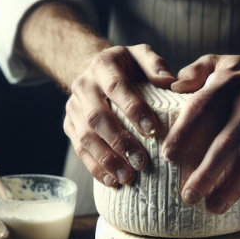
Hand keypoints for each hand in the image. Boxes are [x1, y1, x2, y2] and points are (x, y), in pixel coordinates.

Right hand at [64, 44, 175, 186]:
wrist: (96, 71)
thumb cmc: (128, 68)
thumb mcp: (142, 57)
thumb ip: (156, 65)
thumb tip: (170, 82)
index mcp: (103, 65)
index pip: (116, 87)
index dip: (133, 109)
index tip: (153, 131)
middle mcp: (83, 85)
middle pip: (97, 117)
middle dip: (120, 142)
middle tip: (141, 163)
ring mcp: (73, 107)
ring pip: (85, 137)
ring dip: (107, 160)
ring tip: (128, 177)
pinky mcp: (69, 125)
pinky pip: (79, 149)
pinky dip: (95, 168)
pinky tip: (112, 181)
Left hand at [163, 53, 239, 213]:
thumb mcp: (222, 62)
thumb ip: (195, 70)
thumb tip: (172, 85)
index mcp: (228, 84)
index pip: (201, 109)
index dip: (184, 133)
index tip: (168, 157)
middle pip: (226, 143)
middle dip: (206, 173)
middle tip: (188, 197)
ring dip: (234, 188)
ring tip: (215, 208)